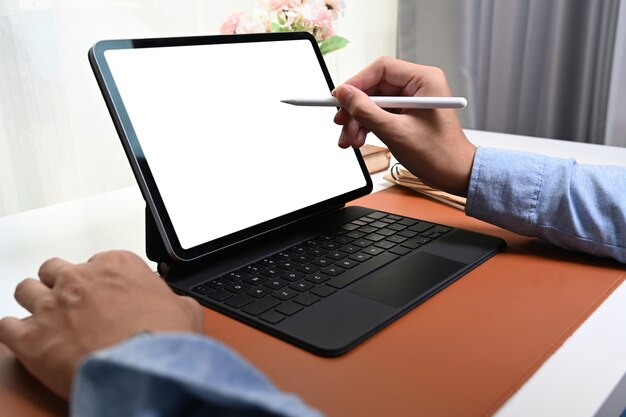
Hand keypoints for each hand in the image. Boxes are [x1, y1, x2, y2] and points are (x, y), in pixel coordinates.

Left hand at [0, 250, 202, 398]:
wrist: (145, 371)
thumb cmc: (164, 341)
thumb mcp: (186, 310)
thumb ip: (172, 299)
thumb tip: (174, 304)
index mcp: (117, 265)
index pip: (97, 261)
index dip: (99, 280)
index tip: (103, 294)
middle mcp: (80, 279)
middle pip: (55, 269)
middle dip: (61, 283)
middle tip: (71, 302)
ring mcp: (53, 306)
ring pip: (26, 289)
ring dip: (34, 301)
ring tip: (44, 316)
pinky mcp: (32, 338)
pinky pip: (6, 326)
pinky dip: (14, 332)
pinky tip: (25, 338)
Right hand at [333, 56, 475, 196]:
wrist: (454, 175)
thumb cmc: (439, 154)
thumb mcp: (395, 132)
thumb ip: (366, 111)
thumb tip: (344, 94)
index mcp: (424, 80)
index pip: (381, 69)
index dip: (356, 83)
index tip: (339, 98)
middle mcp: (418, 86)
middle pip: (374, 87)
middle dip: (355, 109)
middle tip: (341, 124)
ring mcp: (412, 100)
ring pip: (374, 103)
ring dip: (358, 121)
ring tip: (350, 140)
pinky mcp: (407, 114)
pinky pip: (380, 114)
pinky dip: (367, 126)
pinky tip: (358, 139)